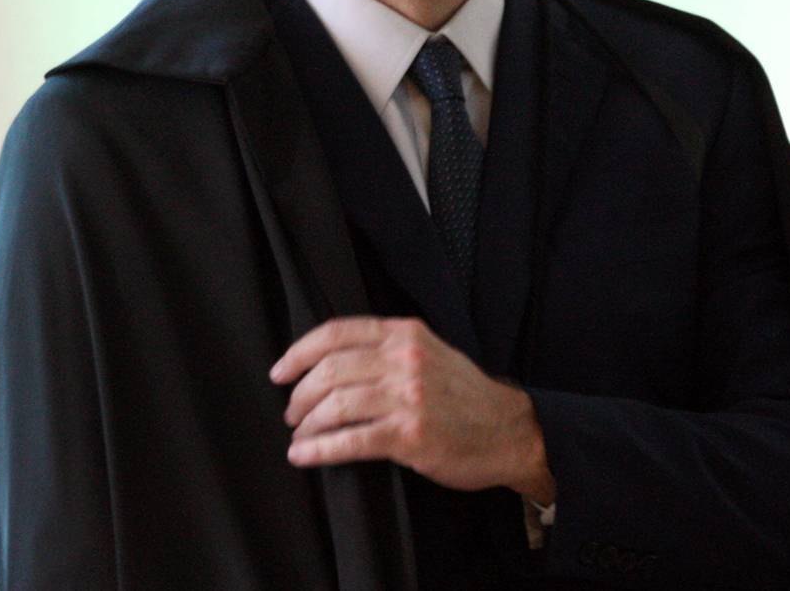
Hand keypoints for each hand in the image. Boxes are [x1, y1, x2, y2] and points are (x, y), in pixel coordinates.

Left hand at [269, 316, 555, 504]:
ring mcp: (409, 397)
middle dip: (300, 395)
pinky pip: (351, 441)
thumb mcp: (431, 353)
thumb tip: (331, 360)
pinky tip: (303, 456)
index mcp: (407, 333)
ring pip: (335, 405)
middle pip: (330, 370)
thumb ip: (390, 348)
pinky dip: (318, 450)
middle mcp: (406, 359)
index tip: (280, 372)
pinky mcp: (410, 435)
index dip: (299, 352)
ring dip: (307, 424)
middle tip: (293, 414)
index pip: (337, 332)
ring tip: (301, 436)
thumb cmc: (465, 396)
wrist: (509, 430)